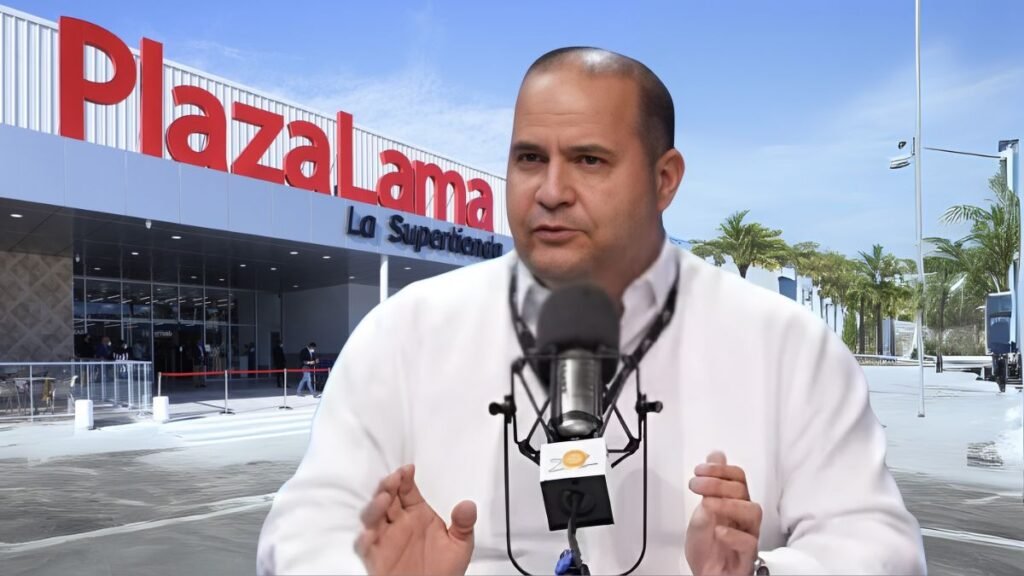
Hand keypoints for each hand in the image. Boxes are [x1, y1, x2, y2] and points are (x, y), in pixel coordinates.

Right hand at [355, 464, 476, 575]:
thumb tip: (469, 506)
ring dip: (375, 507)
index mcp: (417, 515)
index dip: (405, 477)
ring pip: (372, 517)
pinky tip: (370, 534)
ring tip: (384, 499)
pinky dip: (363, 540)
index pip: (407, 489)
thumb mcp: (460, 545)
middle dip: (388, 486)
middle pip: (387, 498)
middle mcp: (399, 524)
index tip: (408, 470)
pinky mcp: (375, 558)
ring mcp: (385, 539)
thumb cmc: (443, 571)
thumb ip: (464, 524)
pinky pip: (364, 547)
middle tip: (393, 479)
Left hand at [685, 452, 761, 575]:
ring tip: (708, 506)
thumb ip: (709, 485)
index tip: (699, 470)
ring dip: (727, 503)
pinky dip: (732, 534)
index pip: (737, 477)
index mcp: (734, 504)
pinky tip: (718, 531)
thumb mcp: (701, 511)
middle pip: (742, 490)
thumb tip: (716, 456)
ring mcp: (747, 536)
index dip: (720, 469)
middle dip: (717, 483)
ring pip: (753, 511)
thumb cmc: (707, 548)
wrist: (707, 575)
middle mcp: (743, 518)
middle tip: (697, 485)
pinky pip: (749, 542)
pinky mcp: (746, 557)